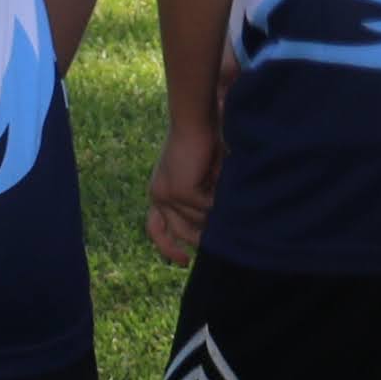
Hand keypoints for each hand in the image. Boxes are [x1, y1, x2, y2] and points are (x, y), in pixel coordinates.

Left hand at [145, 124, 220, 266]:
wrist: (194, 118)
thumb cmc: (201, 142)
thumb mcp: (198, 177)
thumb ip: (200, 200)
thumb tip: (214, 227)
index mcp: (159, 191)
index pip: (155, 228)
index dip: (168, 247)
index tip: (183, 262)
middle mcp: (158, 195)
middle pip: (179, 231)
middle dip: (200, 236)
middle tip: (221, 239)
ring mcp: (167, 194)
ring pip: (199, 219)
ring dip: (215, 207)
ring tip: (225, 189)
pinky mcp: (181, 190)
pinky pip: (207, 207)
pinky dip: (219, 197)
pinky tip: (224, 182)